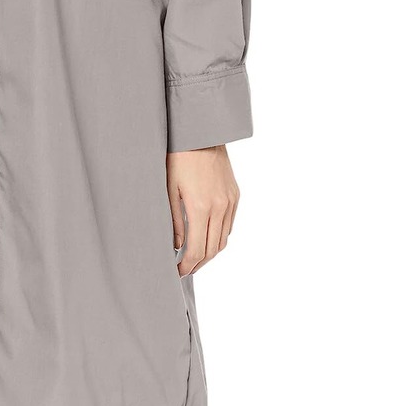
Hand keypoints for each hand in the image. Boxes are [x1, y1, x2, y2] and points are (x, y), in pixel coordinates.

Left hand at [167, 145, 239, 276]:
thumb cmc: (178, 158)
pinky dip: (219, 237)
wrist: (201, 133)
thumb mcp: (169, 189)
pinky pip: (229, 225)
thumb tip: (177, 246)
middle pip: (212, 250)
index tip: (177, 272)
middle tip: (184, 270)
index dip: (187, 265)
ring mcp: (230, 201)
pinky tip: (207, 238)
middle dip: (198, 264)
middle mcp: (220, 207)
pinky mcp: (235, 195)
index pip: (196, 249)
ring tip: (195, 258)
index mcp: (200, 207)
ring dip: (210, 253)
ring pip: (223, 240)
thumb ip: (174, 221)